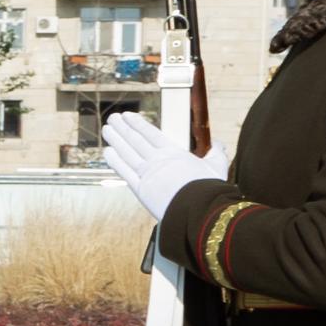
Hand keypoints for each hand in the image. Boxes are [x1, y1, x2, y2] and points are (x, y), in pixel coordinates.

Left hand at [102, 109, 219, 220]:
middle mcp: (156, 160)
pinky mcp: (140, 189)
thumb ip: (216, 153)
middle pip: (135, 140)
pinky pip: (124, 172)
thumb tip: (218, 144)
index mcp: (173, 152)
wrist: (199, 210)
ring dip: (115, 140)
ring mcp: (146, 174)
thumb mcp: (217, 166)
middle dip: (122, 128)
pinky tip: (108, 152)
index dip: (137, 123)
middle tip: (112, 118)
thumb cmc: (209, 189)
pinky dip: (115, 161)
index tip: (127, 116)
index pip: (150, 133)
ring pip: (126, 153)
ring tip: (106, 129)